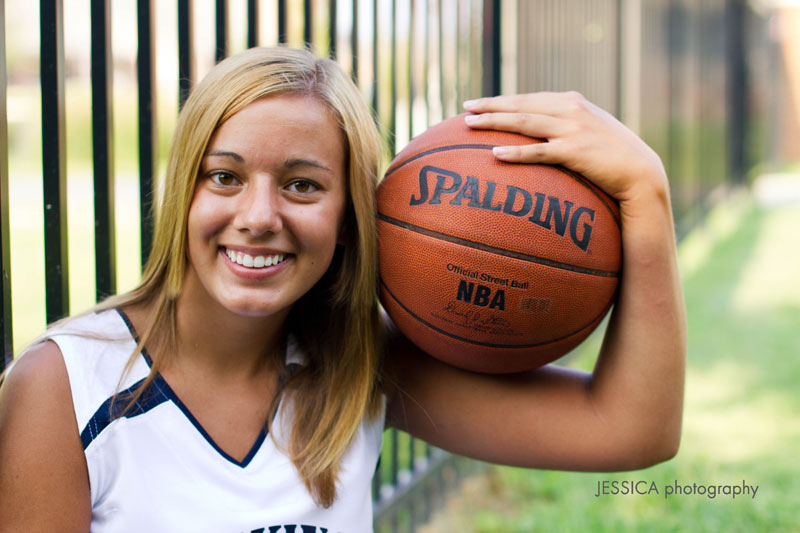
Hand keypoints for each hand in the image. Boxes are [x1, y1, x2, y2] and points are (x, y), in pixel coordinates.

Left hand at [463, 92, 666, 202]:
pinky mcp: (575, 151)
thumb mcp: (590, 131)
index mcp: (571, 102)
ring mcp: (572, 129)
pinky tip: (496, 154)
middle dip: (490, 105)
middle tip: (464, 108)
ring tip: (470, 124)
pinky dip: (516, 152)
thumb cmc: (613, 157)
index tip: (477, 102)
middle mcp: (570, 109)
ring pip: (524, 122)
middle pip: (521, 104)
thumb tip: (540, 136)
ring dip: (494, 121)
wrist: (641, 172)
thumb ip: (566, 126)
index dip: (500, 99)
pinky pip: (538, 151)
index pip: (528, 97)